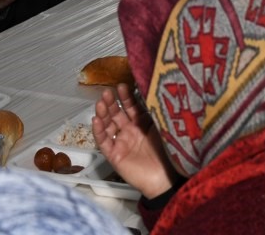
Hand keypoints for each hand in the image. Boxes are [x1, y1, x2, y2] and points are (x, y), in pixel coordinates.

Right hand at [92, 84, 175, 198]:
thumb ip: (153, 114)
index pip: (130, 107)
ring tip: (100, 103)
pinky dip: (98, 131)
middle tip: (107, 92)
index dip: (126, 97)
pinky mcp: (114, 156)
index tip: (122, 86)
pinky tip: (96, 120)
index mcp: (141, 124)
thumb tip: (150, 93)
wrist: (167, 179)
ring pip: (107, 126)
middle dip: (111, 102)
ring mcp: (121, 143)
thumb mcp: (161, 129)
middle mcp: (129, 132)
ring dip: (102, 114)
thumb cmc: (169, 154)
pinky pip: (103, 142)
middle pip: (116, 114)